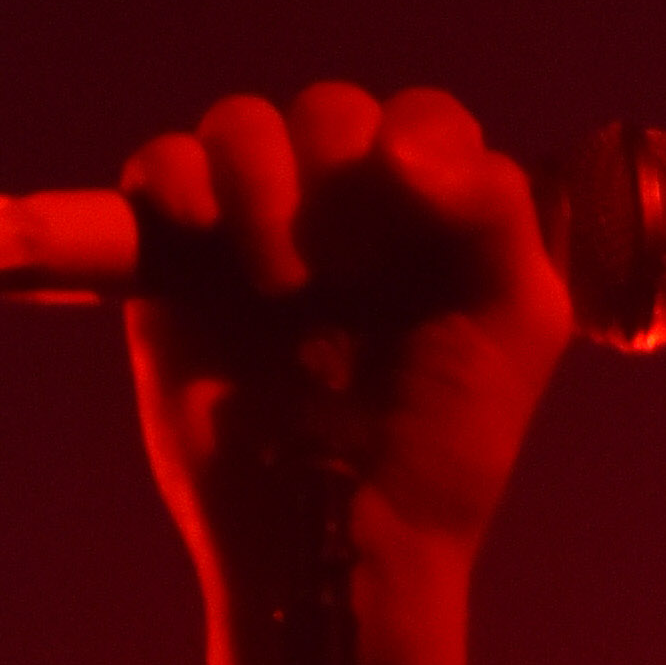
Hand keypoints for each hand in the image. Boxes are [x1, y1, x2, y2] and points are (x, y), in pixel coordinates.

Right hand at [120, 82, 573, 656]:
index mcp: (433, 210)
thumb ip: (494, 207)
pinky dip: (173, 183)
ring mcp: (257, 227)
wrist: (343, 548)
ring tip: (276, 283)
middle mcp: (345, 204)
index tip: (404, 210)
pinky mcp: (175, 261)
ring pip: (240, 130)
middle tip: (332, 275)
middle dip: (331, 175)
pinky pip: (152, 177)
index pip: (421, 123)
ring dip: (258, 183)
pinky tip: (195, 232)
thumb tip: (402, 141)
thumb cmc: (445, 445)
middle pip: (326, 116)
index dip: (413, 152)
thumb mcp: (514, 322)